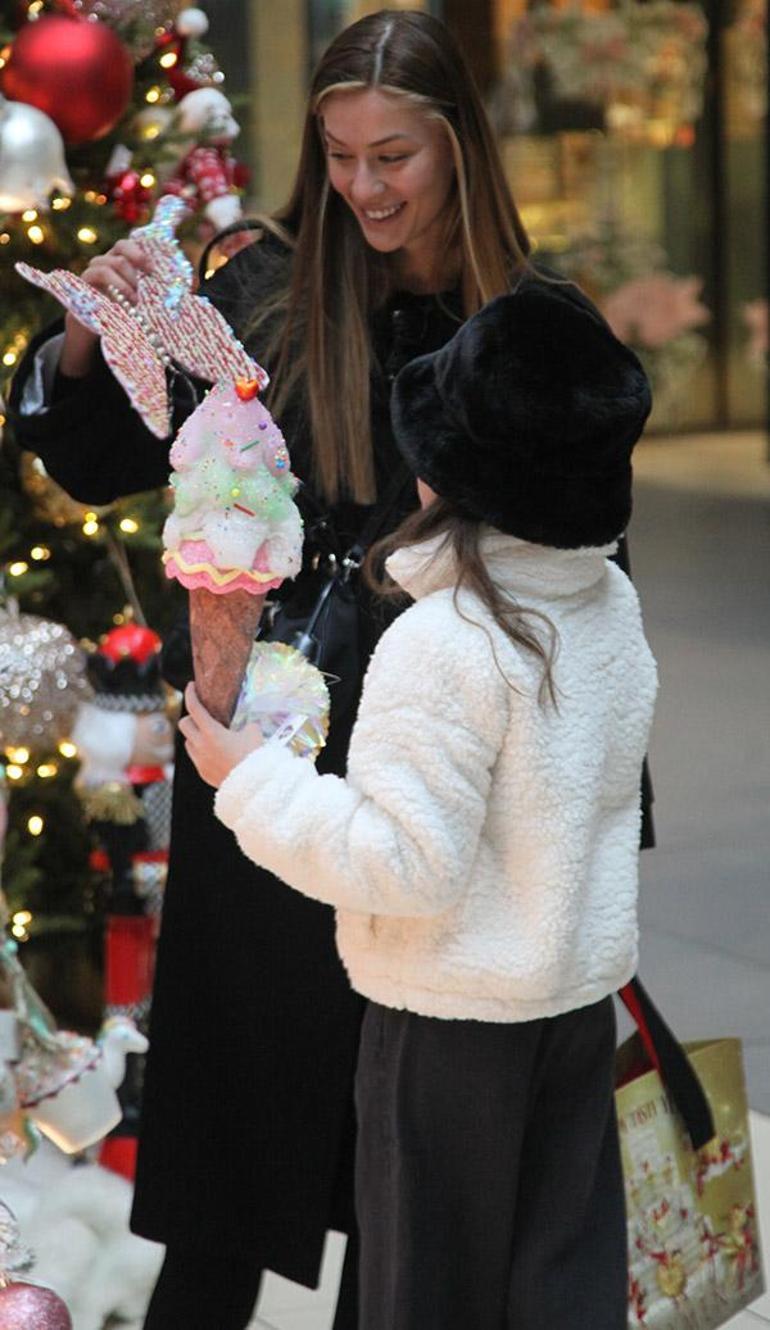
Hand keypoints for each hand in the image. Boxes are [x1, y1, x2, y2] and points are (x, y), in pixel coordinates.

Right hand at [60, 239, 154, 376]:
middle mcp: (106, 261)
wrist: (96, 331)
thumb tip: (191, 287)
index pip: (128, 244)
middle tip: (147, 284)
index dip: (140, 251)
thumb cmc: (125, 313)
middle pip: (120, 249)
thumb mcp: (145, 302)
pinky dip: (113, 287)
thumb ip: (161, 292)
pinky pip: (96, 275)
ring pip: (108, 264)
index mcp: (122, 261)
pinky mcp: (83, 283)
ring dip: (126, 281)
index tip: (153, 268)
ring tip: (136, 300)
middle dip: (136, 265)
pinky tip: (123, 302)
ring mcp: (93, 271)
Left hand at [179, 682, 263, 788]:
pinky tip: (214, 753)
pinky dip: (201, 751)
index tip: (191, 686)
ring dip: (195, 736)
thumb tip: (246, 725)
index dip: (190, 694)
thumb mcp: (254, 733)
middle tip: (202, 717)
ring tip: (210, 736)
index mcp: (212, 732)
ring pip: (188, 741)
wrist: (252, 785)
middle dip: (191, 718)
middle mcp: (201, 745)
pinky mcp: (202, 772)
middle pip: (184, 724)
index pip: (194, 708)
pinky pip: (195, 757)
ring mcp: (200, 760)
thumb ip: (246, 725)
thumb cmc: (254, 757)